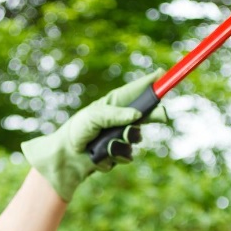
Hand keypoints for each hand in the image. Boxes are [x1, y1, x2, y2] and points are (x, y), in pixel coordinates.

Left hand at [21, 71, 166, 201]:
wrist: (67, 156)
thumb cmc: (77, 130)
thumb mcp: (94, 117)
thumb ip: (115, 115)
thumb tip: (137, 114)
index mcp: (114, 104)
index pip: (136, 91)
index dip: (150, 83)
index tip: (162, 75)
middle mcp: (121, 119)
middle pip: (146, 114)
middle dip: (154, 114)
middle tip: (162, 115)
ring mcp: (121, 137)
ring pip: (136, 138)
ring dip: (123, 141)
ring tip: (105, 143)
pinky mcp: (119, 154)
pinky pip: (127, 155)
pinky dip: (115, 156)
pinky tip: (101, 155)